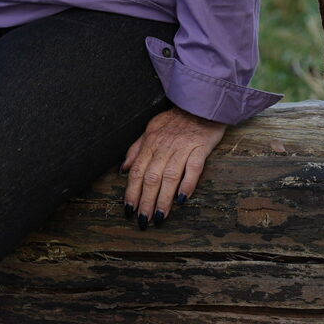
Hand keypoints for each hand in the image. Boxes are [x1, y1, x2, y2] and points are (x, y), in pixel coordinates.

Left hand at [122, 108, 226, 226]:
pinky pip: (193, 168)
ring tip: (159, 216)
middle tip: (143, 221)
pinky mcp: (201, 147)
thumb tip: (123, 169)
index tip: (129, 210)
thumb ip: (136, 149)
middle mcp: (164, 146)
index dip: (132, 192)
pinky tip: (182, 199)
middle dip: (145, 201)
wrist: (200, 103)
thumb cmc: (176, 119)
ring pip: (170, 176)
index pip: (137, 171)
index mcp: (151, 143)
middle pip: (151, 177)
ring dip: (163, 199)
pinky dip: (187, 184)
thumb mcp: (150, 129)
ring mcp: (183, 147)